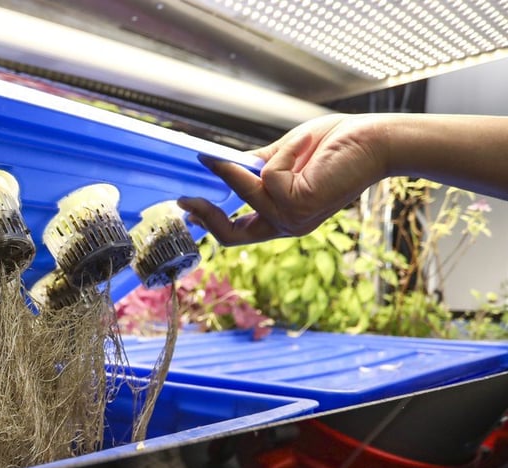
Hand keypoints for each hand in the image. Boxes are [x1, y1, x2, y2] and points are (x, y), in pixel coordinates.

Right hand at [178, 114, 389, 245]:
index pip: (236, 233)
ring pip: (247, 194)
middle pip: (231, 236)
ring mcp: (292, 219)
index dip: (209, 223)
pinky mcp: (298, 204)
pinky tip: (304, 148)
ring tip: (279, 146)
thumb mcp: (283, 157)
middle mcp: (286, 226)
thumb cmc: (335, 145)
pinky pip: (267, 176)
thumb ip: (253, 166)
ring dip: (250, 165)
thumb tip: (218, 164)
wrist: (375, 139)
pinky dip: (281, 155)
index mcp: (281, 218)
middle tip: (185, 199)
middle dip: (206, 217)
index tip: (188, 207)